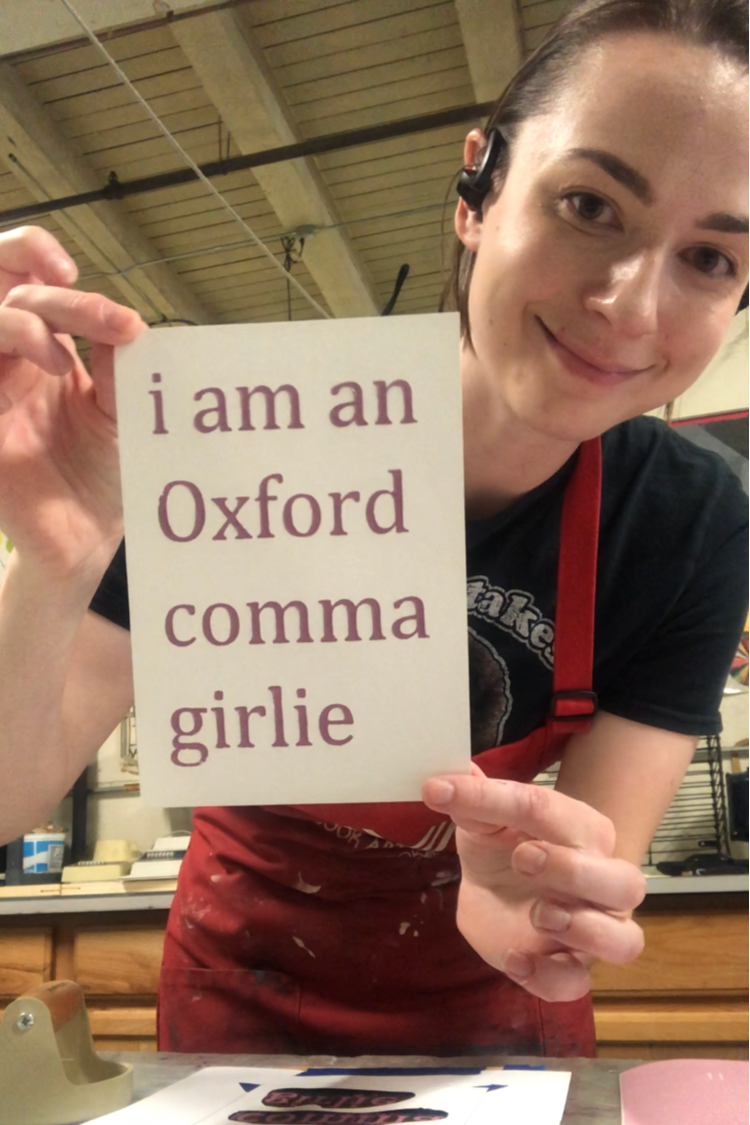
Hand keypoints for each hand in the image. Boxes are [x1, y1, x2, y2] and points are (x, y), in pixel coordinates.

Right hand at [0, 226, 144, 578]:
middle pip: (3, 288)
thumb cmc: (105, 471)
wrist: (87, 536)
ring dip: (23, 325)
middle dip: (37, 277)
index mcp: (46, 346)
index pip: (28, 279)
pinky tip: (45, 369)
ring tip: (60, 358)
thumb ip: (120, 366)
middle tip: (82, 295)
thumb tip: (127, 322)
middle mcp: (11, 360)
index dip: (36, 255)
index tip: (78, 277)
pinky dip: (5, 358)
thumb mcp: (122, 411)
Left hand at [422, 764, 645, 1000]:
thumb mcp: (482, 824)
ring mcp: (595, 928)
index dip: (493, 799)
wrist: (499, 896)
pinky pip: (579, 983)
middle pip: (624, 880)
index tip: (440, 794)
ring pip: (625, 940)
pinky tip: (514, 960)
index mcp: (580, 830)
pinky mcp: (574, 968)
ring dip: (583, 928)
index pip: (548, 809)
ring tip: (539, 914)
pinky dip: (548, 976)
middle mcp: (602, 879)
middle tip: (523, 858)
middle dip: (574, 870)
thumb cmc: (504, 848)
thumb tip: (446, 776)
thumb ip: (472, 802)